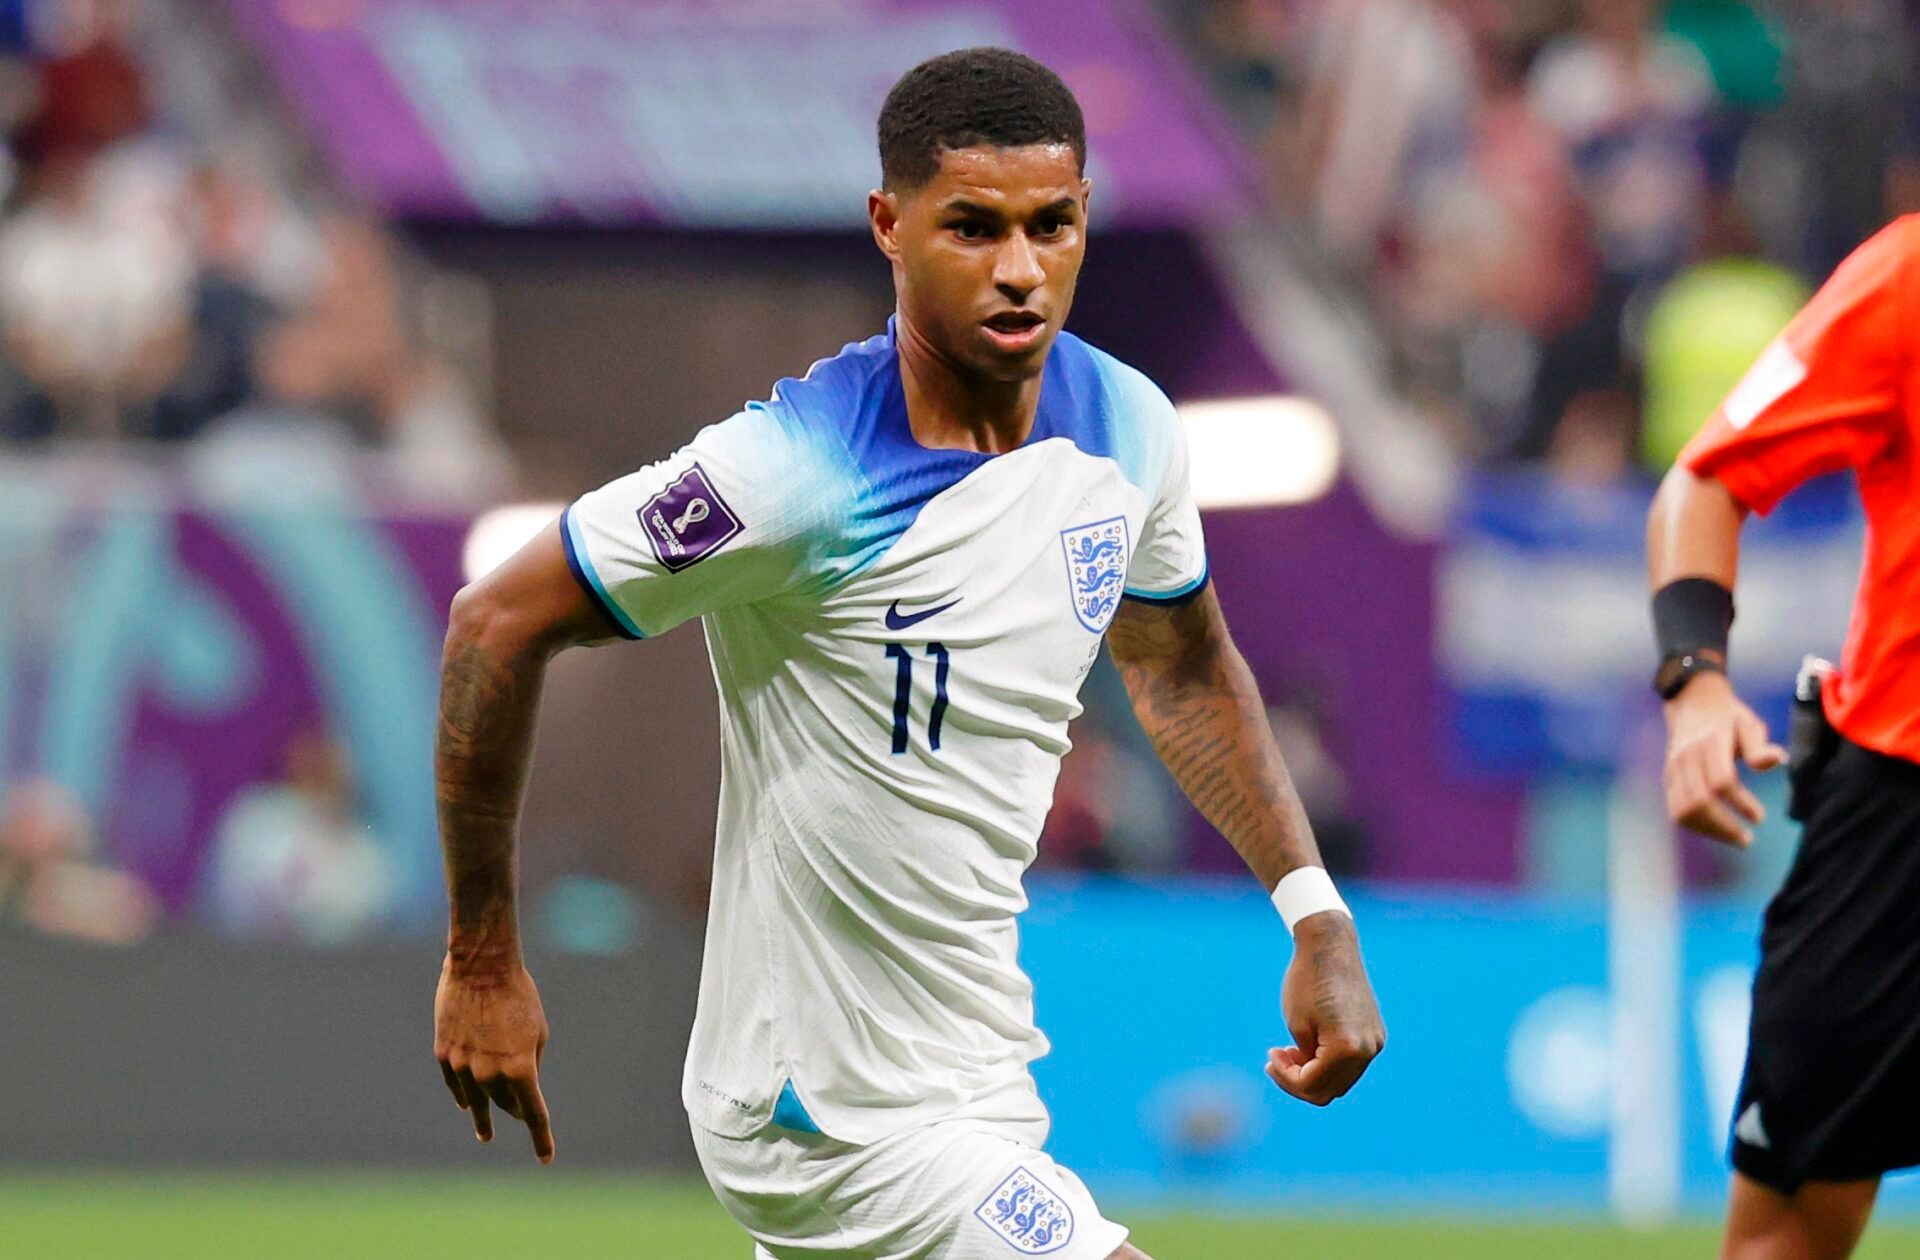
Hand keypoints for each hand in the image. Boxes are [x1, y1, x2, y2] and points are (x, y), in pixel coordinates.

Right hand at [434, 952, 554, 1162]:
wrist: (481, 966)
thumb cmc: (519, 995)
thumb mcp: (538, 1031)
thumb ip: (531, 1063)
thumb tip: (521, 1086)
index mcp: (520, 1068)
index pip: (533, 1115)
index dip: (541, 1138)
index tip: (546, 1158)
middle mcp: (490, 1073)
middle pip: (505, 1104)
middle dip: (514, 1110)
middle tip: (519, 1116)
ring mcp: (464, 1065)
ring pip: (477, 1100)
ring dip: (484, 1115)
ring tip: (485, 1133)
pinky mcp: (444, 1054)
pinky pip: (456, 1084)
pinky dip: (463, 1095)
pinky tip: (467, 1106)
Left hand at [1267, 912, 1384, 1105]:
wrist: (1329, 946)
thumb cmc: (1307, 981)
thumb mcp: (1297, 1025)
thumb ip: (1305, 1060)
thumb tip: (1313, 1080)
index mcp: (1348, 1048)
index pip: (1313, 1085)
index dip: (1286, 1078)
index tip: (1270, 1056)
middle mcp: (1368, 1049)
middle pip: (1330, 1089)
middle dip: (1299, 1081)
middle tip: (1275, 1061)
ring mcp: (1375, 1042)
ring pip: (1341, 1079)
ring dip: (1314, 1073)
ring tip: (1289, 1054)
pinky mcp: (1374, 1033)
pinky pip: (1350, 1062)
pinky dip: (1328, 1062)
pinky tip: (1307, 1047)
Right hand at [1661, 671, 1785, 847]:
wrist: (1692, 702)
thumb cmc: (1728, 716)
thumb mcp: (1749, 724)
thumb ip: (1759, 746)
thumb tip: (1778, 760)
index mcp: (1709, 742)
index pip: (1721, 781)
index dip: (1741, 803)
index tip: (1760, 818)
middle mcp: (1686, 756)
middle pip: (1698, 801)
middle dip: (1723, 826)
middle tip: (1747, 839)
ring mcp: (1673, 768)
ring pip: (1683, 810)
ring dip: (1708, 830)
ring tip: (1732, 837)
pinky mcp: (1668, 777)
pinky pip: (1675, 809)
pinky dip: (1695, 825)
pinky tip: (1715, 830)